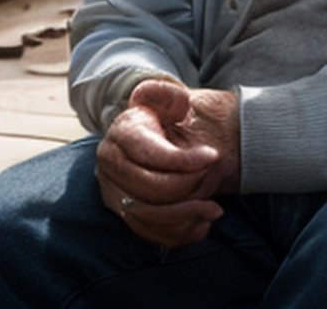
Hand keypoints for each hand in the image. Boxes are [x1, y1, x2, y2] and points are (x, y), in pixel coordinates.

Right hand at [95, 79, 241, 246]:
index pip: (149, 153)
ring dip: (186, 215)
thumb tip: (145, 93)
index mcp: (122, 133)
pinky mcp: (124, 212)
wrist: (163, 135)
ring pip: (148, 216)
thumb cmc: (171, 116)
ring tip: (215, 208)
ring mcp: (114, 191)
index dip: (184, 159)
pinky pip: (148, 233)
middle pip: (149, 189)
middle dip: (190, 186)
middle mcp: (110, 165)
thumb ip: (164, 94)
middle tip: (216, 177)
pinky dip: (177, 233)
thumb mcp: (172, 99)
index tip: (214, 155)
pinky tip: (202, 224)